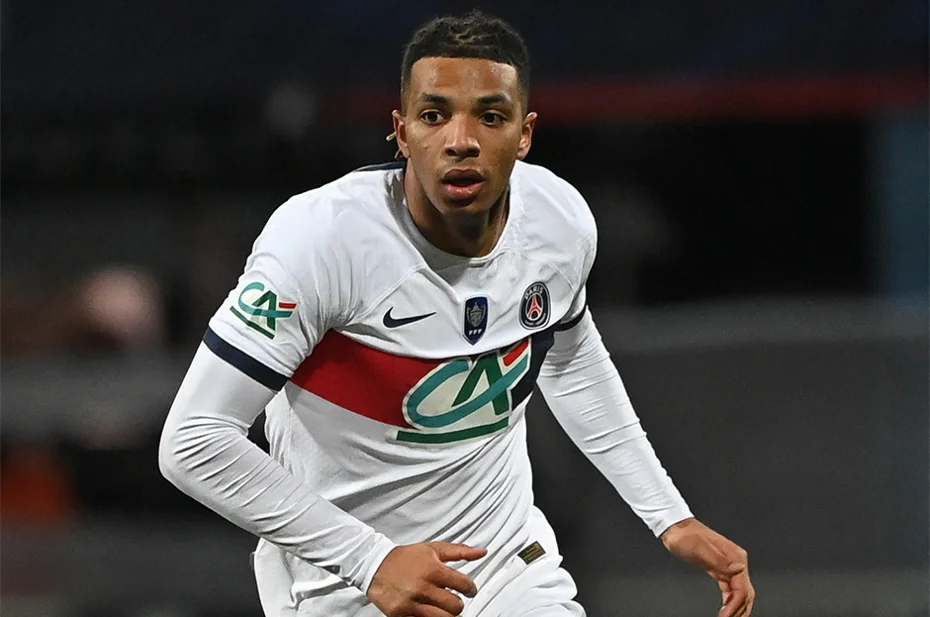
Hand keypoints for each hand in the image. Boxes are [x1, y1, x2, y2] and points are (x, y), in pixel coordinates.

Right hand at [367, 542, 486, 616]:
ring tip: (443, 607)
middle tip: (454, 600)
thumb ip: (460, 551)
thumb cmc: (406, 557)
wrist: (376, 566)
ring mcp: (412, 604)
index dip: (471, 589)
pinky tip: (429, 610)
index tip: (469, 590)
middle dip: (458, 604)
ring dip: (447, 614)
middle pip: (456, 607)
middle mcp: (423, 587)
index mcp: (433, 570)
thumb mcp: (433, 549)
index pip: (464, 585)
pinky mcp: (402, 615)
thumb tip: (482, 552)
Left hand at [661, 518, 754, 616]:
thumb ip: (720, 562)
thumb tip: (739, 569)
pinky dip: (730, 601)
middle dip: (740, 610)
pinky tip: (726, 610)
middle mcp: (736, 561)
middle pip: (745, 593)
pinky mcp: (720, 569)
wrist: (675, 528)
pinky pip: (730, 589)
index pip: (742, 588)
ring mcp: (729, 566)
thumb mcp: (700, 549)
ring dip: (736, 608)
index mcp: (735, 556)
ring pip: (739, 593)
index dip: (735, 605)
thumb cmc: (685, 536)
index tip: (726, 616)